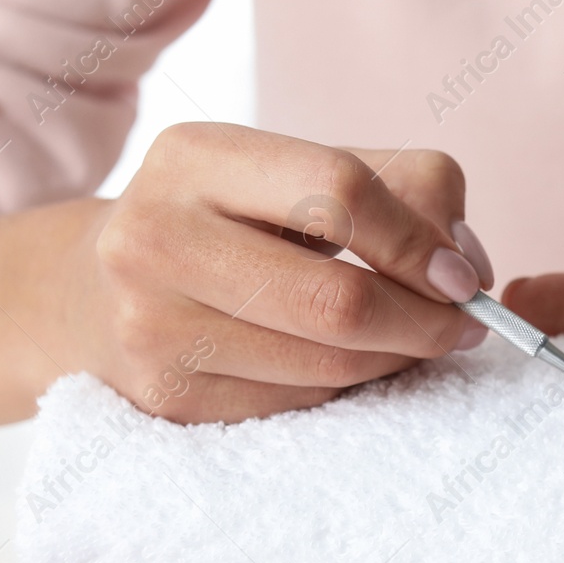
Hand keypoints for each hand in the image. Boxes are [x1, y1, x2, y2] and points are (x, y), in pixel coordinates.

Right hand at [64, 124, 493, 421]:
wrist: (96, 293)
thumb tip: (467, 267)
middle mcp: (155, 237)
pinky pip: (300, 406)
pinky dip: (346, 388)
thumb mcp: (299, 172)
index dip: (420, 242)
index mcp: (194, 157)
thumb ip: (403, 188)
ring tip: (411, 339)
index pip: (338, 192)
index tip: (463, 278)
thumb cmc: (232, 222)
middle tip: (462, 326)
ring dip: (396, 359)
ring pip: (327, 366)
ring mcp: (153, 326)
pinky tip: (345, 362)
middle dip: (424, 322)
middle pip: (336, 300)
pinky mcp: (168, 398)